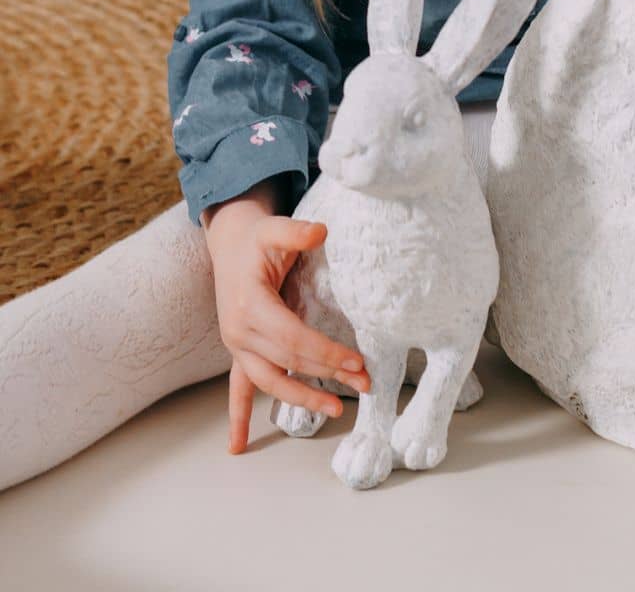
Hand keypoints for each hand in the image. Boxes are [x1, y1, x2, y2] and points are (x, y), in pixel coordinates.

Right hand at [207, 211, 372, 453]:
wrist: (230, 245)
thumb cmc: (256, 239)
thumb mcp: (273, 228)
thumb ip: (296, 232)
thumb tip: (321, 231)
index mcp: (250, 305)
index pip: (293, 338)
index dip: (325, 352)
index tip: (356, 361)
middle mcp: (239, 331)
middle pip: (288, 362)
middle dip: (327, 374)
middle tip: (364, 383)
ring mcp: (237, 345)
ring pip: (270, 381)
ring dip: (301, 399)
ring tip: (335, 411)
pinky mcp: (239, 351)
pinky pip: (237, 389)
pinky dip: (238, 417)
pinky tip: (238, 445)